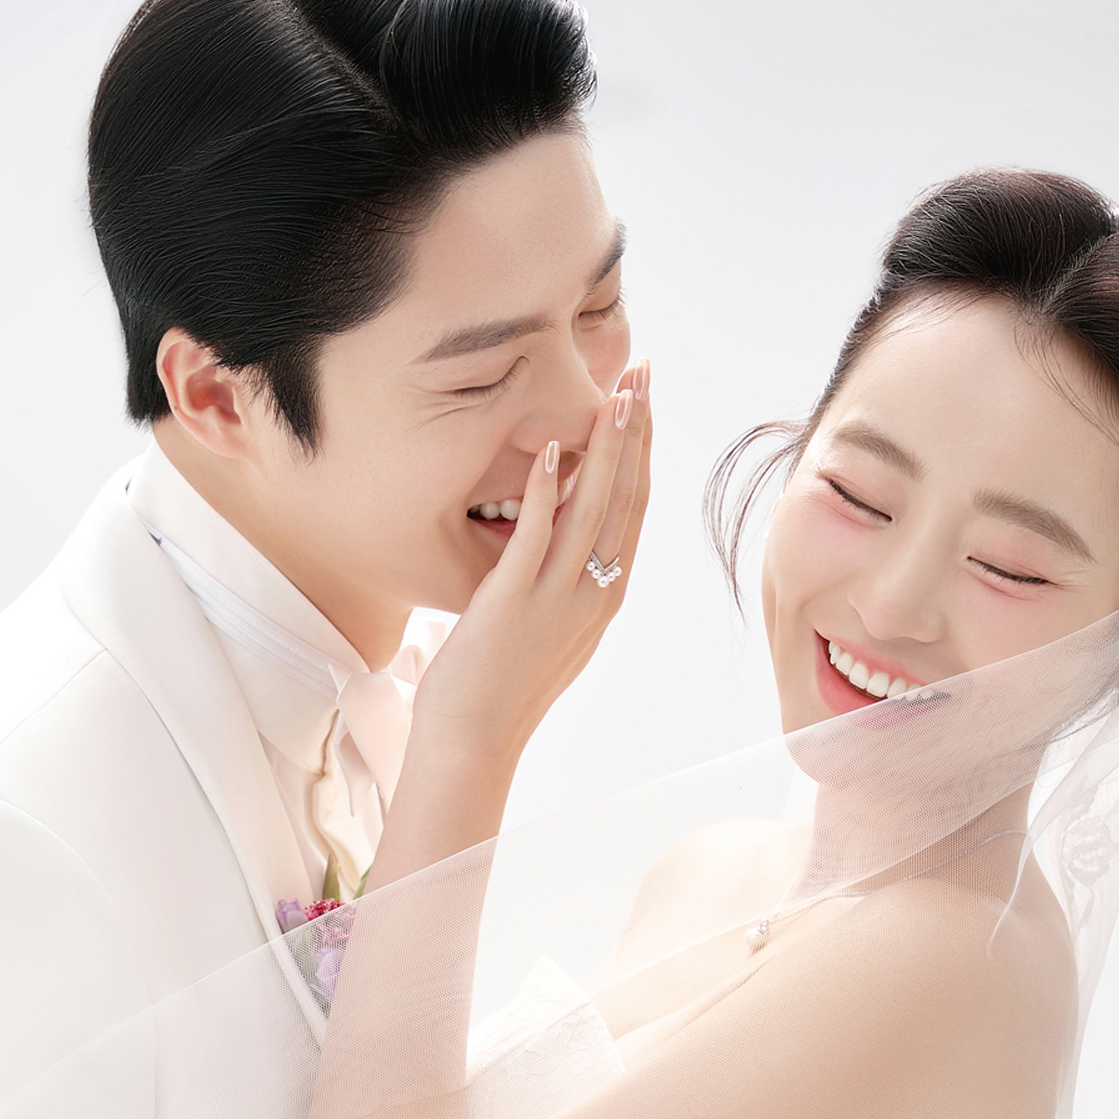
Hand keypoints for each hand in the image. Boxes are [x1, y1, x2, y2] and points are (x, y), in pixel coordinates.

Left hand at [408, 360, 653, 775]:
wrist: (473, 743)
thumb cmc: (497, 690)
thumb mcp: (547, 632)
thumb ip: (561, 587)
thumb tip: (560, 547)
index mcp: (603, 599)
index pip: (634, 512)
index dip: (642, 453)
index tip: (645, 405)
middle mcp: (593, 596)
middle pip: (627, 499)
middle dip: (637, 432)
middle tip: (644, 375)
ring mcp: (558, 600)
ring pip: (594, 511)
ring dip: (606, 448)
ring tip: (615, 393)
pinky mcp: (516, 603)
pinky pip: (538, 537)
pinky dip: (549, 491)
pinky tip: (552, 448)